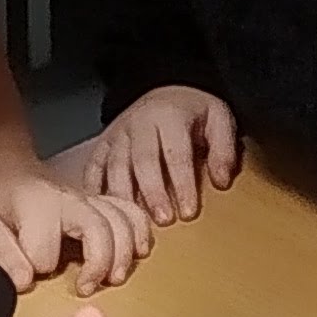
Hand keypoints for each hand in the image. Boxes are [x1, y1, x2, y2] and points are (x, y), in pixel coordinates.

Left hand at [0, 143, 154, 293]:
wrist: (9, 170)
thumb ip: (1, 255)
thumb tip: (25, 283)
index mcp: (37, 207)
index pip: (46, 249)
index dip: (38, 267)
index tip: (29, 276)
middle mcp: (70, 201)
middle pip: (99, 230)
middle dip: (98, 263)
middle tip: (86, 289)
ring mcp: (91, 200)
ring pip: (122, 221)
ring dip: (124, 253)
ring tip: (114, 278)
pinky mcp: (102, 204)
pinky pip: (132, 213)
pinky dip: (141, 232)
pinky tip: (140, 252)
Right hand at [80, 85, 238, 226]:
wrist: (164, 92)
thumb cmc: (193, 112)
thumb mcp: (219, 119)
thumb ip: (223, 148)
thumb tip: (221, 181)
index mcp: (169, 117)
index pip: (176, 153)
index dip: (183, 184)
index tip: (189, 212)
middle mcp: (139, 124)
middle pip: (143, 161)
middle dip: (153, 193)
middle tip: (163, 221)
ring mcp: (118, 135)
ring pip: (115, 167)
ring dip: (124, 198)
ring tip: (133, 224)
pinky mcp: (103, 145)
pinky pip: (93, 167)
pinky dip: (94, 190)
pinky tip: (102, 212)